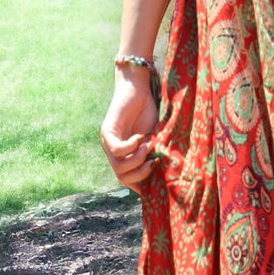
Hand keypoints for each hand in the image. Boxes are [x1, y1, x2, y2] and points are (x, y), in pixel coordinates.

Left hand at [100, 71, 158, 191]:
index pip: (129, 181)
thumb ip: (156, 154)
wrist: (139, 89)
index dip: (143, 185)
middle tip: (154, 162)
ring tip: (148, 146)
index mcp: (126, 157)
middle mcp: (115, 153)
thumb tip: (167, 175)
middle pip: (122, 178)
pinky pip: (116, 150)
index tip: (159, 180)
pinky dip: (131, 147)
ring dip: (137, 160)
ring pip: (119, 168)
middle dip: (141, 175)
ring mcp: (108, 144)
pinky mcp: (107, 133)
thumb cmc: (149, 112)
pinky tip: (140, 137)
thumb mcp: (156, 138)